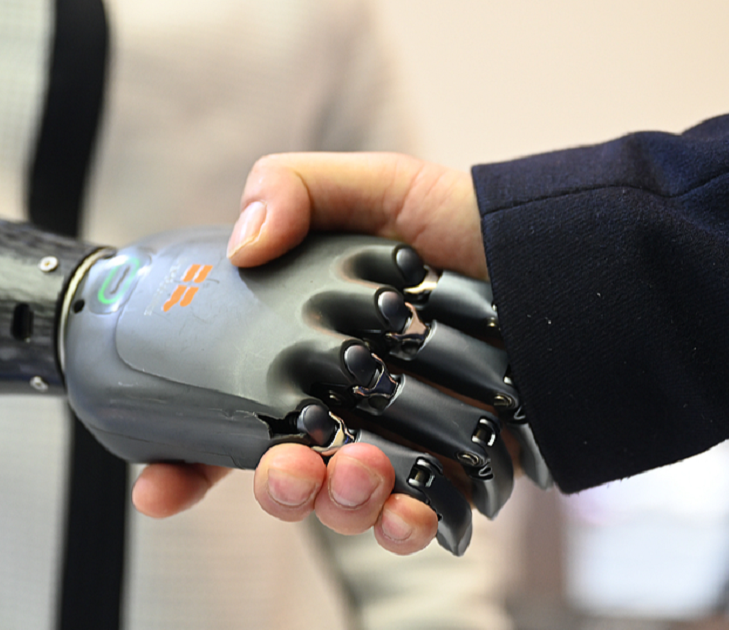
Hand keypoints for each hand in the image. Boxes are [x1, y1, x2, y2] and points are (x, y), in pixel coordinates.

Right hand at [133, 152, 497, 554]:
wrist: (569, 261)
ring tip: (360, 472)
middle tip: (287, 469)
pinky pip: (415, 522)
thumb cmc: (472, 224)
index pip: (231, 413)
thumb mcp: (381, 185)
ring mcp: (402, 442)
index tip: (159, 484)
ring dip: (335, 506)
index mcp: (311, 351)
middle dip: (273, 489)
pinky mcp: (455, 471)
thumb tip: (243, 243)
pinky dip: (402, 528)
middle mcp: (349, 403)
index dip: (186, 456)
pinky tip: (407, 512)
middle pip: (284, 471)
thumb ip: (298, 189)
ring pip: (343, 505)